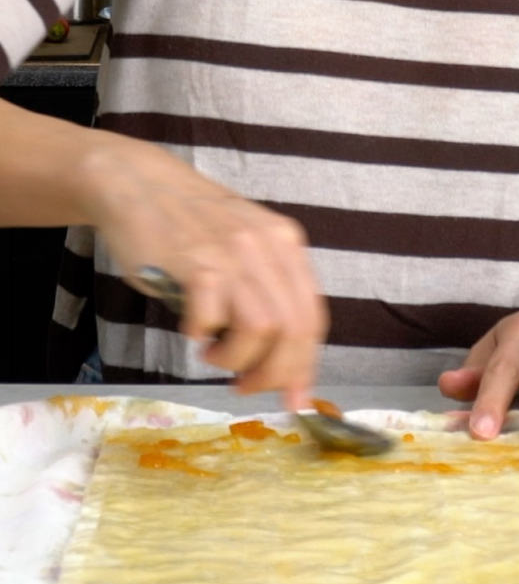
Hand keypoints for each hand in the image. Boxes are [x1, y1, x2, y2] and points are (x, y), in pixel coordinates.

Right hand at [79, 130, 327, 410]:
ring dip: (237, 358)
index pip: (313, 317)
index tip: (294, 399)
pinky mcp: (195, 261)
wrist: (141, 184)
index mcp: (287, 244)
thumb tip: (283, 361)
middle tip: (246, 386)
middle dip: (274, 373)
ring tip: (213, 355)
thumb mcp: (245, 248)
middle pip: (294, 328)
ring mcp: (233, 252)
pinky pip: (211, 317)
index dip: (306, 365)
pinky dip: (202, 335)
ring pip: (261, 328)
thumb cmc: (191, 226)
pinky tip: (191, 330)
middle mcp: (268, 245)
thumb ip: (267, 293)